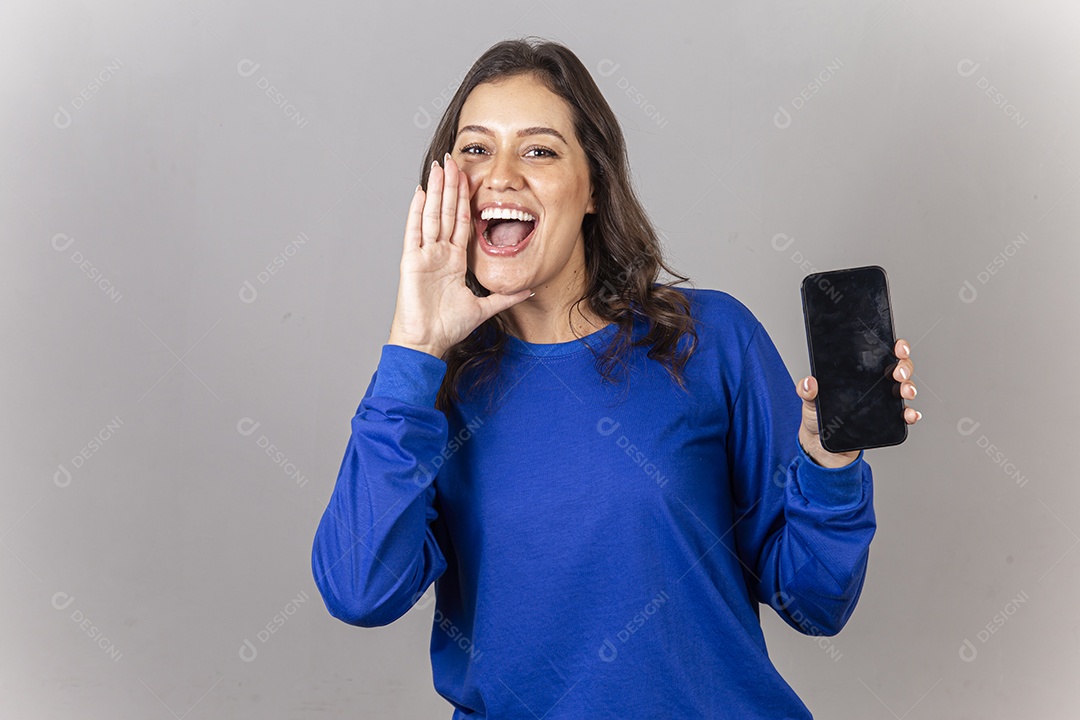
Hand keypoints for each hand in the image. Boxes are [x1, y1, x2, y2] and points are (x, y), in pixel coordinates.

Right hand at [387, 153, 533, 358]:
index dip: (466, 199)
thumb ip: (505, 297)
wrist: (427, 342)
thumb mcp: (484, 308)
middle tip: (453, 159)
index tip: (470, 178)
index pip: (462, 222)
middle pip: (446, 212)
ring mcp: (424, 255)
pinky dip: (417, 211)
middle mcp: (438, 253)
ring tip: (440, 167)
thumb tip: (528, 289)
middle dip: (451, 185)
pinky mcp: (411, 261)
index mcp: (454, 260)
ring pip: (431, 215)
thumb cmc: (447, 327)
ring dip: (436, 190)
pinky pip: (414, 231)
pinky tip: (421, 191)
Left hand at [796, 338, 920, 467]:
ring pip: (904, 388)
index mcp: (859, 373)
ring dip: (909, 387)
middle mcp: (875, 383)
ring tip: (904, 391)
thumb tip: (808, 382)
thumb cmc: (819, 418)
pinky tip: (910, 415)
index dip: (894, 346)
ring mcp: (883, 401)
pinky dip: (910, 414)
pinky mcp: (887, 420)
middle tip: (897, 372)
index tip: (897, 346)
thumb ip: (807, 391)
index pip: (881, 353)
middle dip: (904, 366)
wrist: (822, 445)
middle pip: (898, 368)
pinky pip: (903, 414)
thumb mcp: (810, 401)